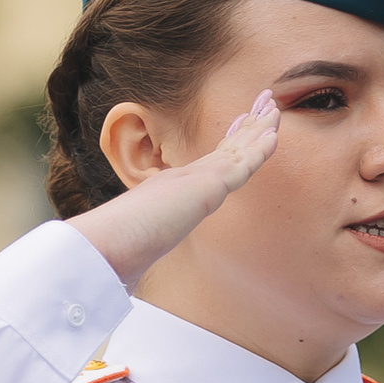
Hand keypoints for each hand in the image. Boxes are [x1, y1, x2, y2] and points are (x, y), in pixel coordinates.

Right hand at [71, 91, 280, 285]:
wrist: (108, 243)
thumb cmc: (116, 249)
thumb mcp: (134, 249)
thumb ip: (138, 257)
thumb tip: (126, 279)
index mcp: (173, 188)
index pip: (209, 161)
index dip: (230, 142)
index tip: (242, 124)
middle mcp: (186, 178)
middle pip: (227, 147)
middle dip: (249, 125)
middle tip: (265, 103)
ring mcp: (197, 180)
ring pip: (238, 149)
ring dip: (259, 128)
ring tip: (275, 107)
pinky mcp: (208, 188)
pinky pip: (242, 166)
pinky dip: (259, 150)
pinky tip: (274, 135)